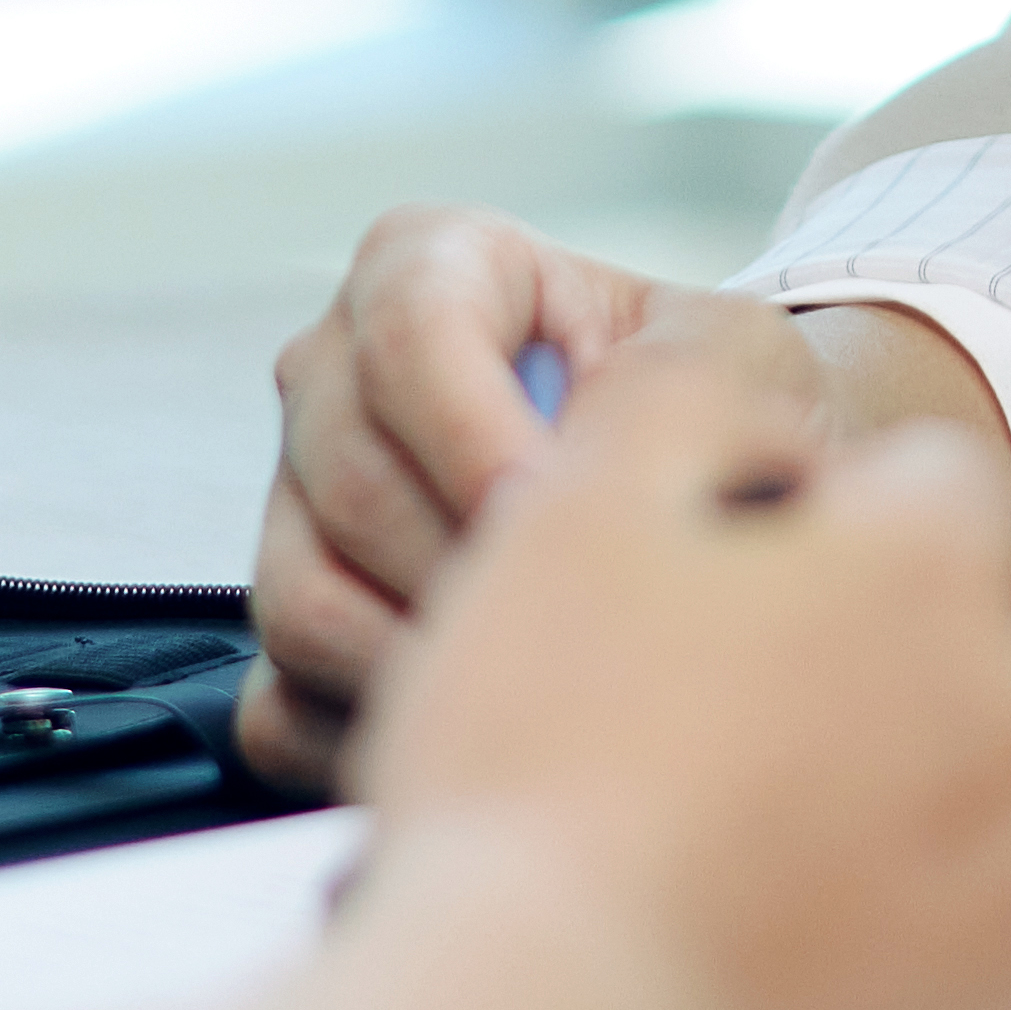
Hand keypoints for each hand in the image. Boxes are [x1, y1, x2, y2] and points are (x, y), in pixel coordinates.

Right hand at [246, 209, 749, 779]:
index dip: (480, 437)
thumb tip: (583, 471)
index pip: (409, 333)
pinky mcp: (295, 616)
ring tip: (544, 685)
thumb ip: (675, 378)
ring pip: (303, 599)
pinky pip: (280, 705)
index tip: (563, 515)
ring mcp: (296, 500)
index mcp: (428, 267)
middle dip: (473, 570)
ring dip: (428, 664)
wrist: (720, 500)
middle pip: (351, 479)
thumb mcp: (730, 353)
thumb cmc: (723, 415)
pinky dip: (373, 742)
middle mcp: (336, 372)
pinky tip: (479, 738)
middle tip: (580, 621)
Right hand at [337, 333, 1010, 1009]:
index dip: (817, 530)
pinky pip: (977, 959)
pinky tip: (780, 964)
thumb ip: (678, 401)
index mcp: (924, 566)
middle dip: (853, 679)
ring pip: (963, 805)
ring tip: (725, 867)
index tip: (722, 599)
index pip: (923, 488)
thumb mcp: (572, 509)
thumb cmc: (542, 762)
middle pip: (948, 654)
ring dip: (877, 818)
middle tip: (702, 746)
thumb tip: (756, 419)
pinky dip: (900, 962)